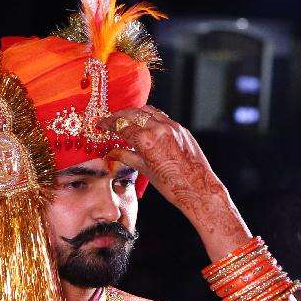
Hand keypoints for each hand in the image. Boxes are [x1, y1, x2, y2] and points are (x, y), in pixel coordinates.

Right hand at [103, 106, 248, 252]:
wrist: (199, 189)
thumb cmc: (172, 185)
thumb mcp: (145, 171)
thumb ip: (126, 157)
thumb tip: (110, 153)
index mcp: (147, 140)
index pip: (122, 125)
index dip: (108, 124)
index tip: (101, 124)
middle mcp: (159, 129)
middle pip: (133, 114)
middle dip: (119, 116)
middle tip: (110, 120)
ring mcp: (172, 127)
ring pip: (148, 111)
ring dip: (135, 113)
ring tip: (127, 120)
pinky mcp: (182, 129)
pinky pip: (162, 117)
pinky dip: (151, 117)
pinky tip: (146, 124)